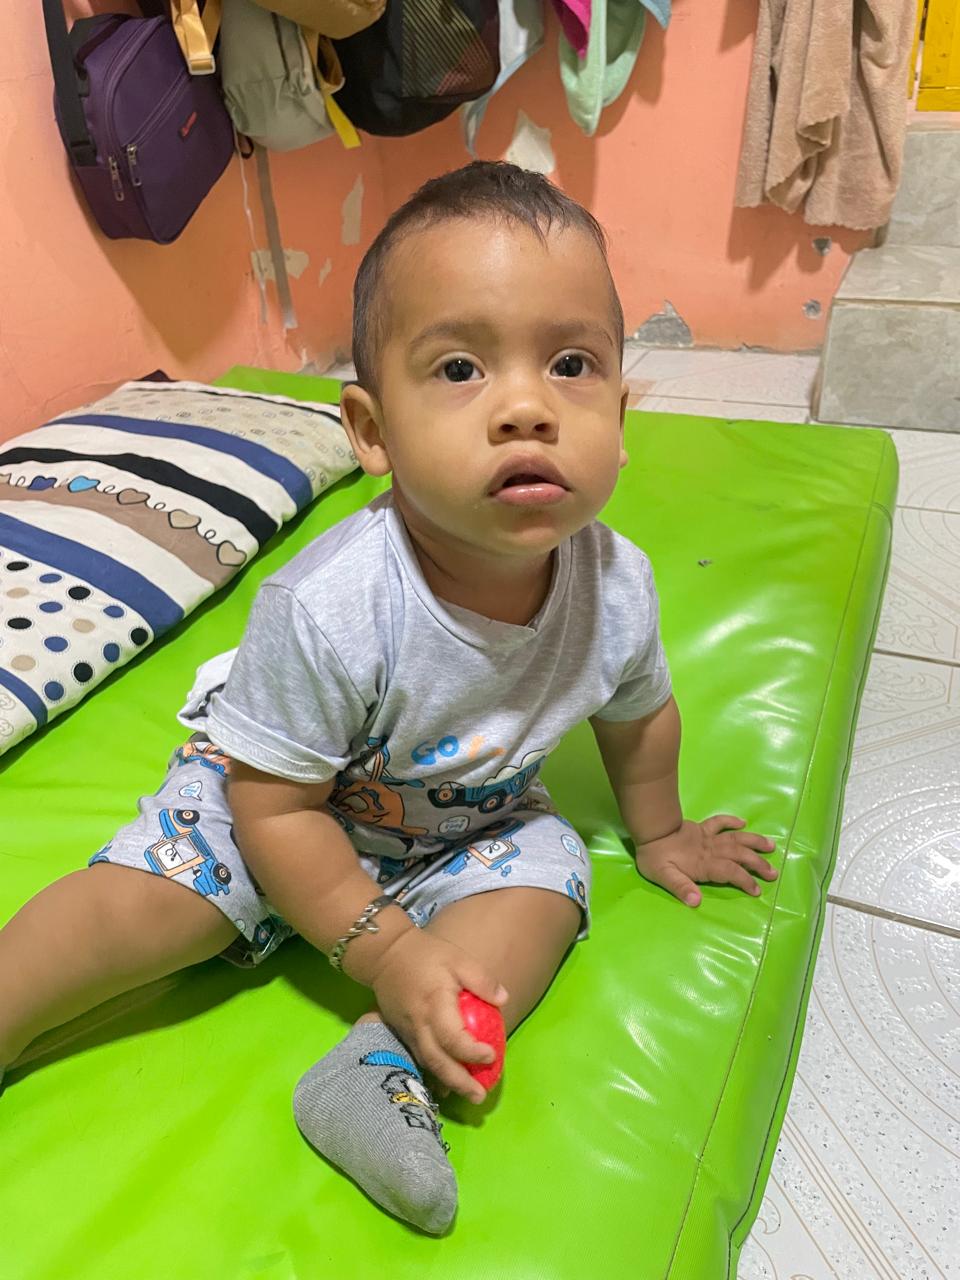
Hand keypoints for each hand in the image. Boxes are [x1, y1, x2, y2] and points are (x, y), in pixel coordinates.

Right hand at [369, 929, 508, 1104]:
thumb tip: (503, 1000)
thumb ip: (481, 979)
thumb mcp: (458, 959)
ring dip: (447, 1082)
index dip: (472, 1051)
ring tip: (466, 1096)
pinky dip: (432, 1073)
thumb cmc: (426, 955)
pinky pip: (418, 1058)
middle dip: (460, 1082)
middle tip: (480, 1096)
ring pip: (427, 1064)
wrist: (385, 954)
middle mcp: (419, 1024)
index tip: (491, 1055)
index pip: (453, 1037)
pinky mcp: (401, 1033)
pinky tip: (445, 1083)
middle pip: (438, 1060)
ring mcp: (407, 1031)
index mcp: (435, 1004)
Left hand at [634, 815, 776, 906]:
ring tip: (771, 845)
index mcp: (704, 864)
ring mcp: (707, 838)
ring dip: (753, 842)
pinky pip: (719, 822)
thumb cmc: (655, 858)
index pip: (730, 872)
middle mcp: (710, 850)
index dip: (745, 881)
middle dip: (757, 864)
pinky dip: (731, 821)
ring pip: (735, 838)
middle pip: (739, 855)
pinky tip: (743, 822)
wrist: (649, 830)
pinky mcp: (700, 828)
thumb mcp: (663, 877)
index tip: (757, 890)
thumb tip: (696, 902)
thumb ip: (681, 888)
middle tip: (773, 872)